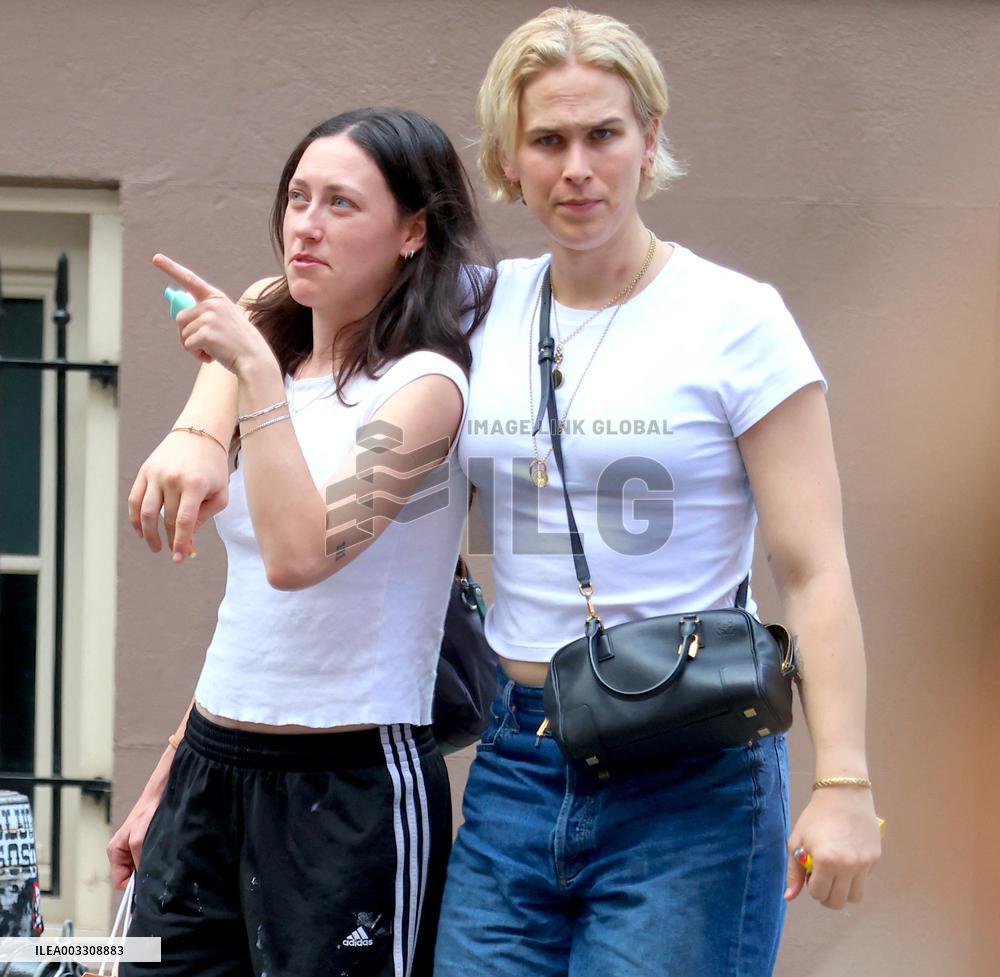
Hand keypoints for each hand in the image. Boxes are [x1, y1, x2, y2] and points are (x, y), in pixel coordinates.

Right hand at [107, 791, 162, 890]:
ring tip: (159, 859)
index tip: (147, 882)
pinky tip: (162, 854)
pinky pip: (148, 860)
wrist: (160, 795)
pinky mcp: (145, 845)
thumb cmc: (146, 812)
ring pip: (140, 868)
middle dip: (142, 875)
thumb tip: (142, 878)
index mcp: (115, 852)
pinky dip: (155, 860)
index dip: (133, 885)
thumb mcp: (138, 839)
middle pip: (130, 876)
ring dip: (150, 867)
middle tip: (156, 870)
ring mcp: (133, 849)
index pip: (119, 881)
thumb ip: (137, 859)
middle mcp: (122, 852)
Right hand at [129, 430, 228, 561]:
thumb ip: (205, 516)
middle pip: (166, 519)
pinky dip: (135, 518)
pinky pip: (134, 499)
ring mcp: (155, 474)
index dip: (180, 543)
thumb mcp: (220, 493)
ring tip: (155, 546)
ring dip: (149, 533)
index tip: (179, 558)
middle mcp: (172, 478)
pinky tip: (141, 532)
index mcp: (194, 484)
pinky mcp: (145, 471)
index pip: (183, 521)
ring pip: (145, 512)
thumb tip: (187, 536)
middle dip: (170, 540)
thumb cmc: (214, 468)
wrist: (199, 434)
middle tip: (174, 553)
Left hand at [153, 253, 273, 375]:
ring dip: (193, 346)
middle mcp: (211, 304)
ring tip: (213, 349)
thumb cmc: (238, 342)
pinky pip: (187, 345)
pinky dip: (196, 354)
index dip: (171, 268)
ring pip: (183, 333)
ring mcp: (208, 318)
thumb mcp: (224, 320)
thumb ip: (205, 313)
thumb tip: (180, 315)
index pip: (190, 280)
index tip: (156, 258)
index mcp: (216, 298)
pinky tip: (212, 355)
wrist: (254, 358)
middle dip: (188, 334)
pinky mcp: (205, 333)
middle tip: (206, 343)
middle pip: (180, 318)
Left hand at [785, 787, 881, 908]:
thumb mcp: (797, 841)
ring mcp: (864, 864)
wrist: (843, 796)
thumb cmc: (816, 817)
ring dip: (844, 892)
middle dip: (827, 896)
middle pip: (838, 902)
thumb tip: (789, 897)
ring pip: (856, 897)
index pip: (818, 893)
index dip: (811, 888)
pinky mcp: (875, 859)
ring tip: (835, 877)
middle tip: (822, 881)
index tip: (810, 875)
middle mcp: (848, 866)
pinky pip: (865, 880)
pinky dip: (855, 878)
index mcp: (826, 861)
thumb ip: (794, 872)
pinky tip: (847, 860)